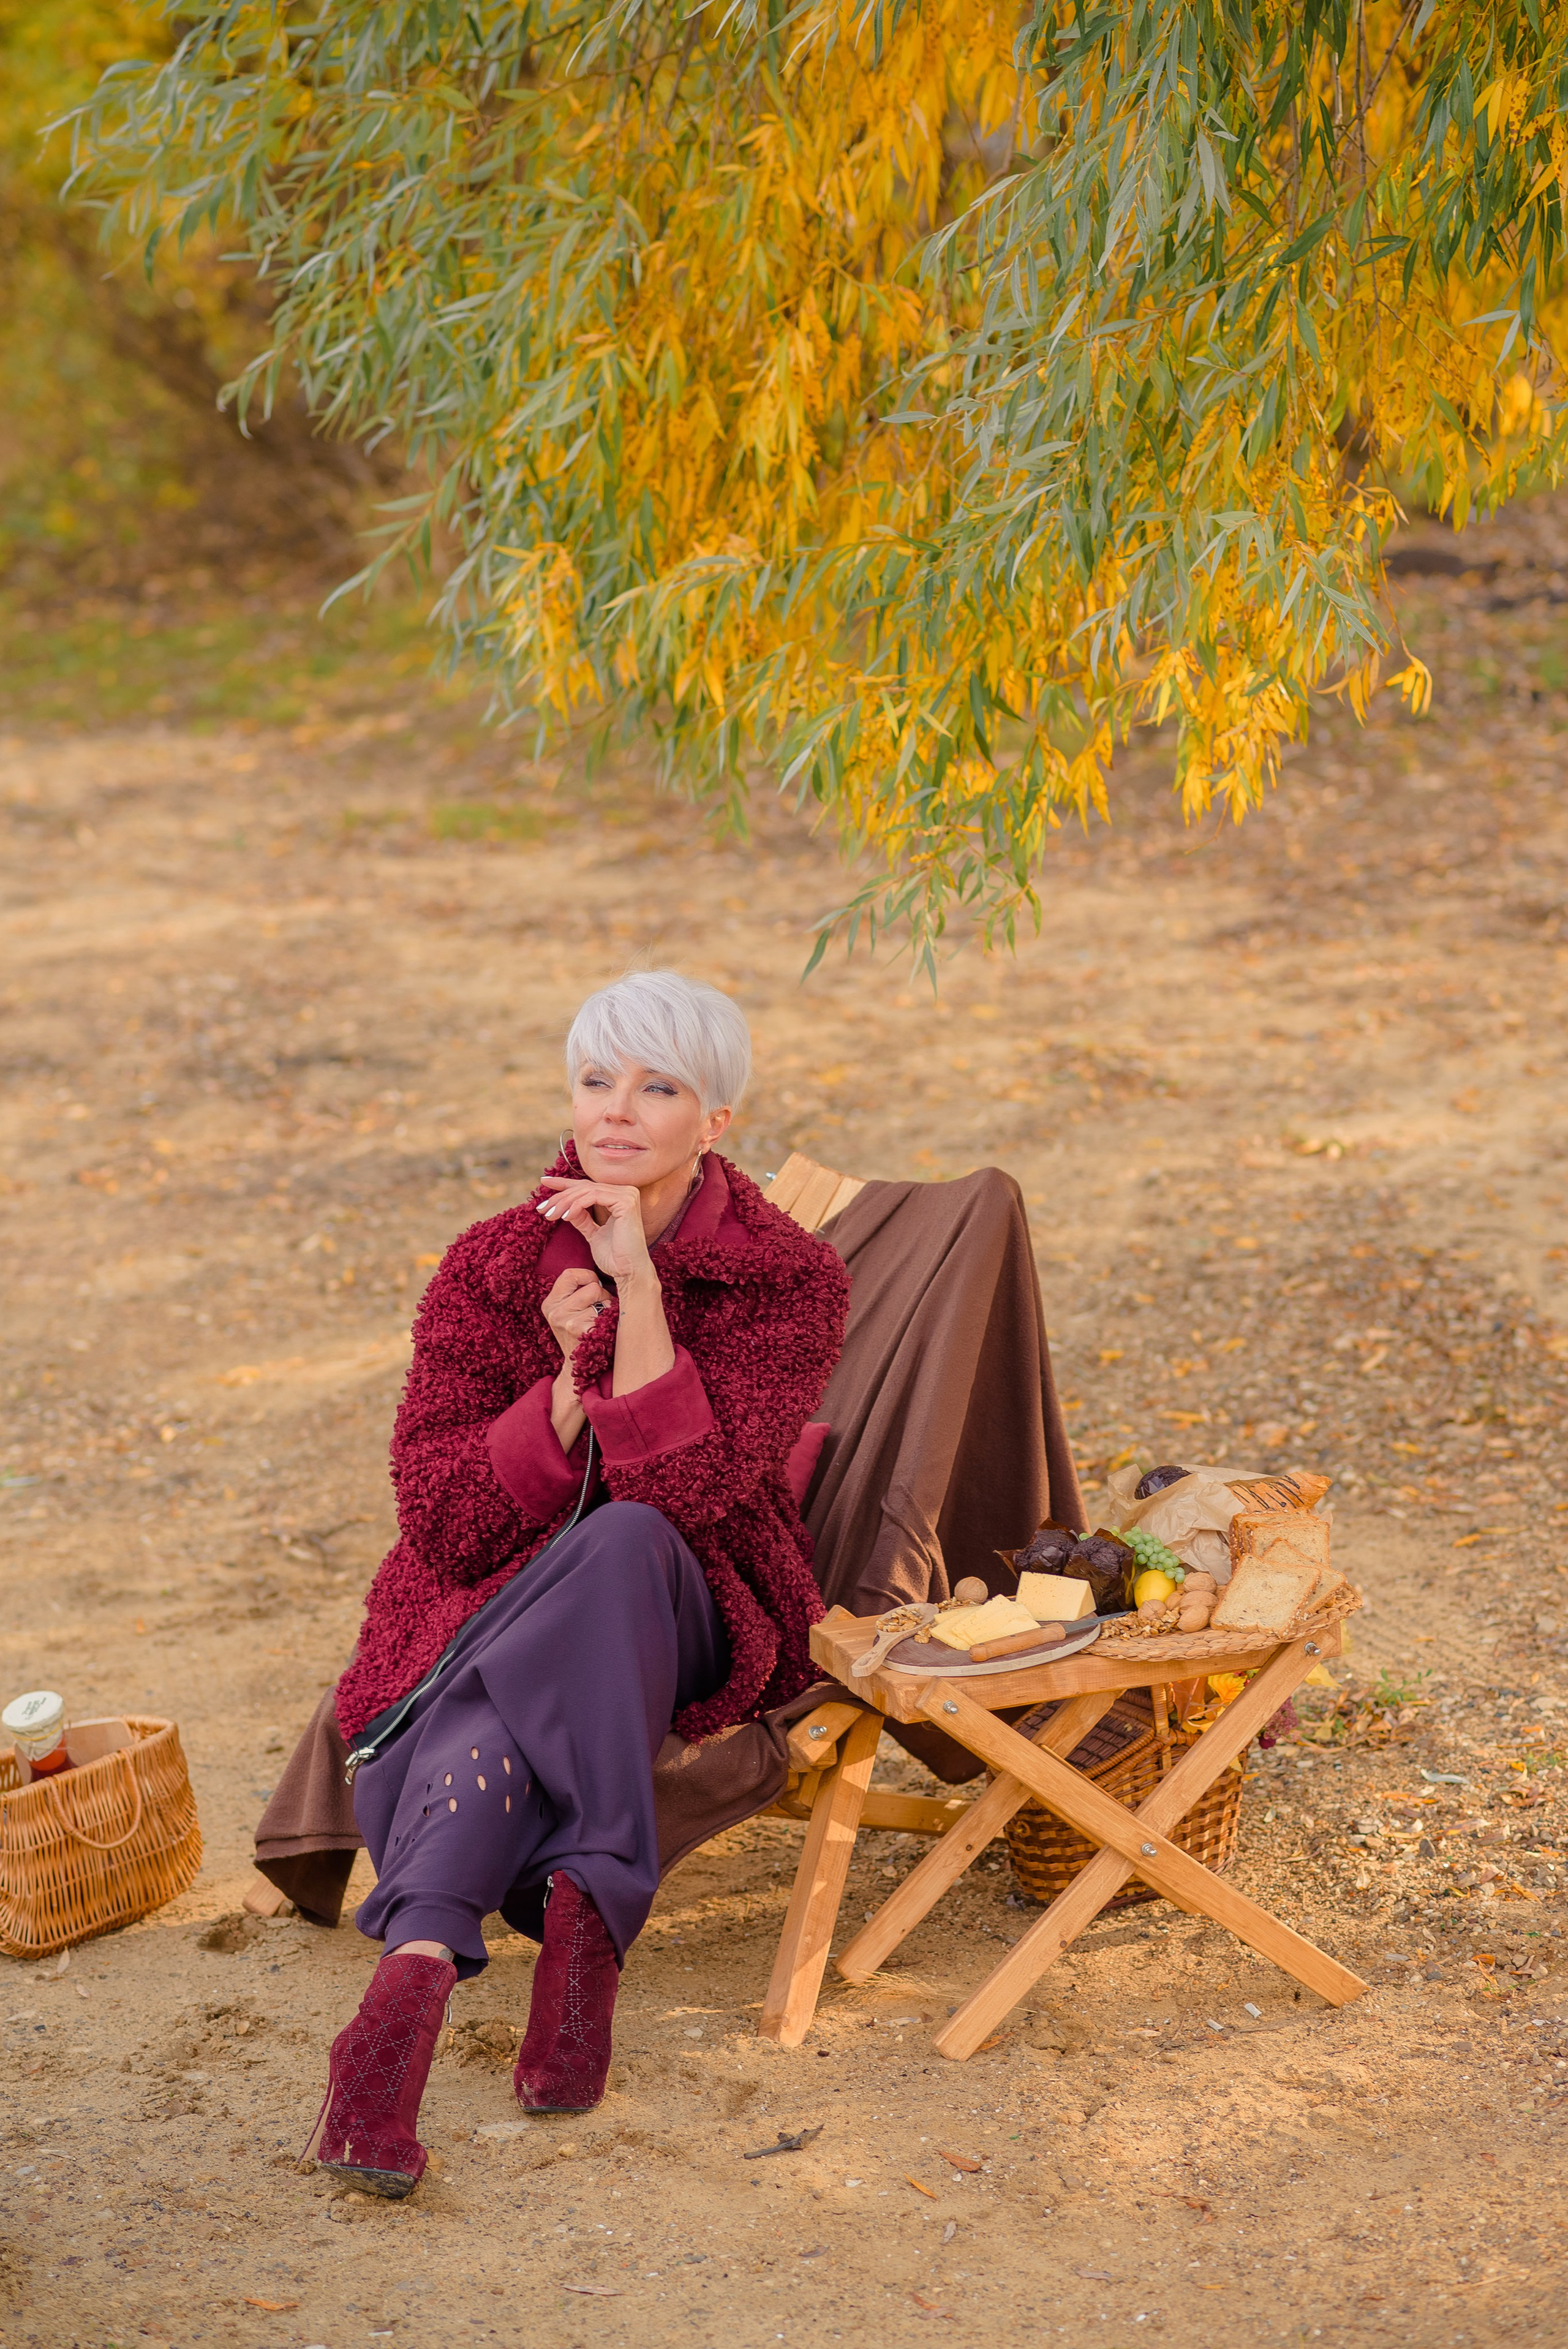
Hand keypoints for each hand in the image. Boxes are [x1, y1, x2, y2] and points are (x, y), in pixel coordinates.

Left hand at [537, 1177, 653, 1288]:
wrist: (628, 1272)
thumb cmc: (614, 1257)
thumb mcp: (592, 1233)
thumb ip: (582, 1217)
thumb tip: (565, 1207)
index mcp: (619, 1197)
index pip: (587, 1186)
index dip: (564, 1183)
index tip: (544, 1183)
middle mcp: (626, 1191)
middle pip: (584, 1187)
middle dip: (559, 1196)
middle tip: (542, 1208)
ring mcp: (627, 1195)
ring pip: (586, 1191)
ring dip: (564, 1202)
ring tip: (550, 1215)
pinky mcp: (626, 1202)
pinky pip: (593, 1197)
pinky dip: (576, 1206)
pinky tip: (565, 1217)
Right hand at [541, 1266, 613, 1360]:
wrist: (579, 1366)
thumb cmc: (580, 1332)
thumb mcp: (568, 1310)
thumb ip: (575, 1290)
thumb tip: (601, 1269)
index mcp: (549, 1303)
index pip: (570, 1274)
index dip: (587, 1277)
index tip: (592, 1287)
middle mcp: (554, 1312)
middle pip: (591, 1286)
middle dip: (601, 1295)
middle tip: (597, 1310)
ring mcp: (566, 1323)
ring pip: (599, 1296)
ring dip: (606, 1306)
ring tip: (599, 1319)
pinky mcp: (581, 1331)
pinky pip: (605, 1312)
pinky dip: (608, 1319)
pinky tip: (601, 1330)